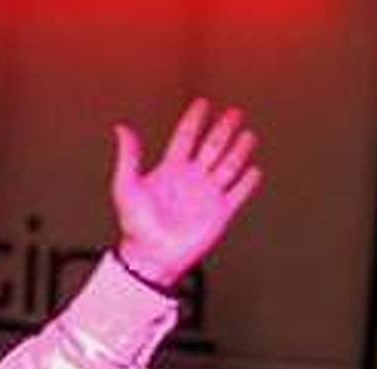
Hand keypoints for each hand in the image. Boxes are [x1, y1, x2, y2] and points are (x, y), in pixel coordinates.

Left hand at [110, 98, 262, 290]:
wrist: (152, 257)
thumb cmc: (136, 226)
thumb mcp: (127, 186)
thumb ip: (128, 156)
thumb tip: (121, 128)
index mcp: (171, 169)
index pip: (186, 137)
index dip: (194, 120)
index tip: (202, 104)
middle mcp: (192, 179)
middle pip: (212, 147)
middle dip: (224, 129)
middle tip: (234, 113)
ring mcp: (207, 195)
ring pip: (228, 166)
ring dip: (239, 150)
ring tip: (248, 135)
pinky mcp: (220, 214)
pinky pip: (237, 194)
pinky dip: (247, 182)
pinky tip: (254, 170)